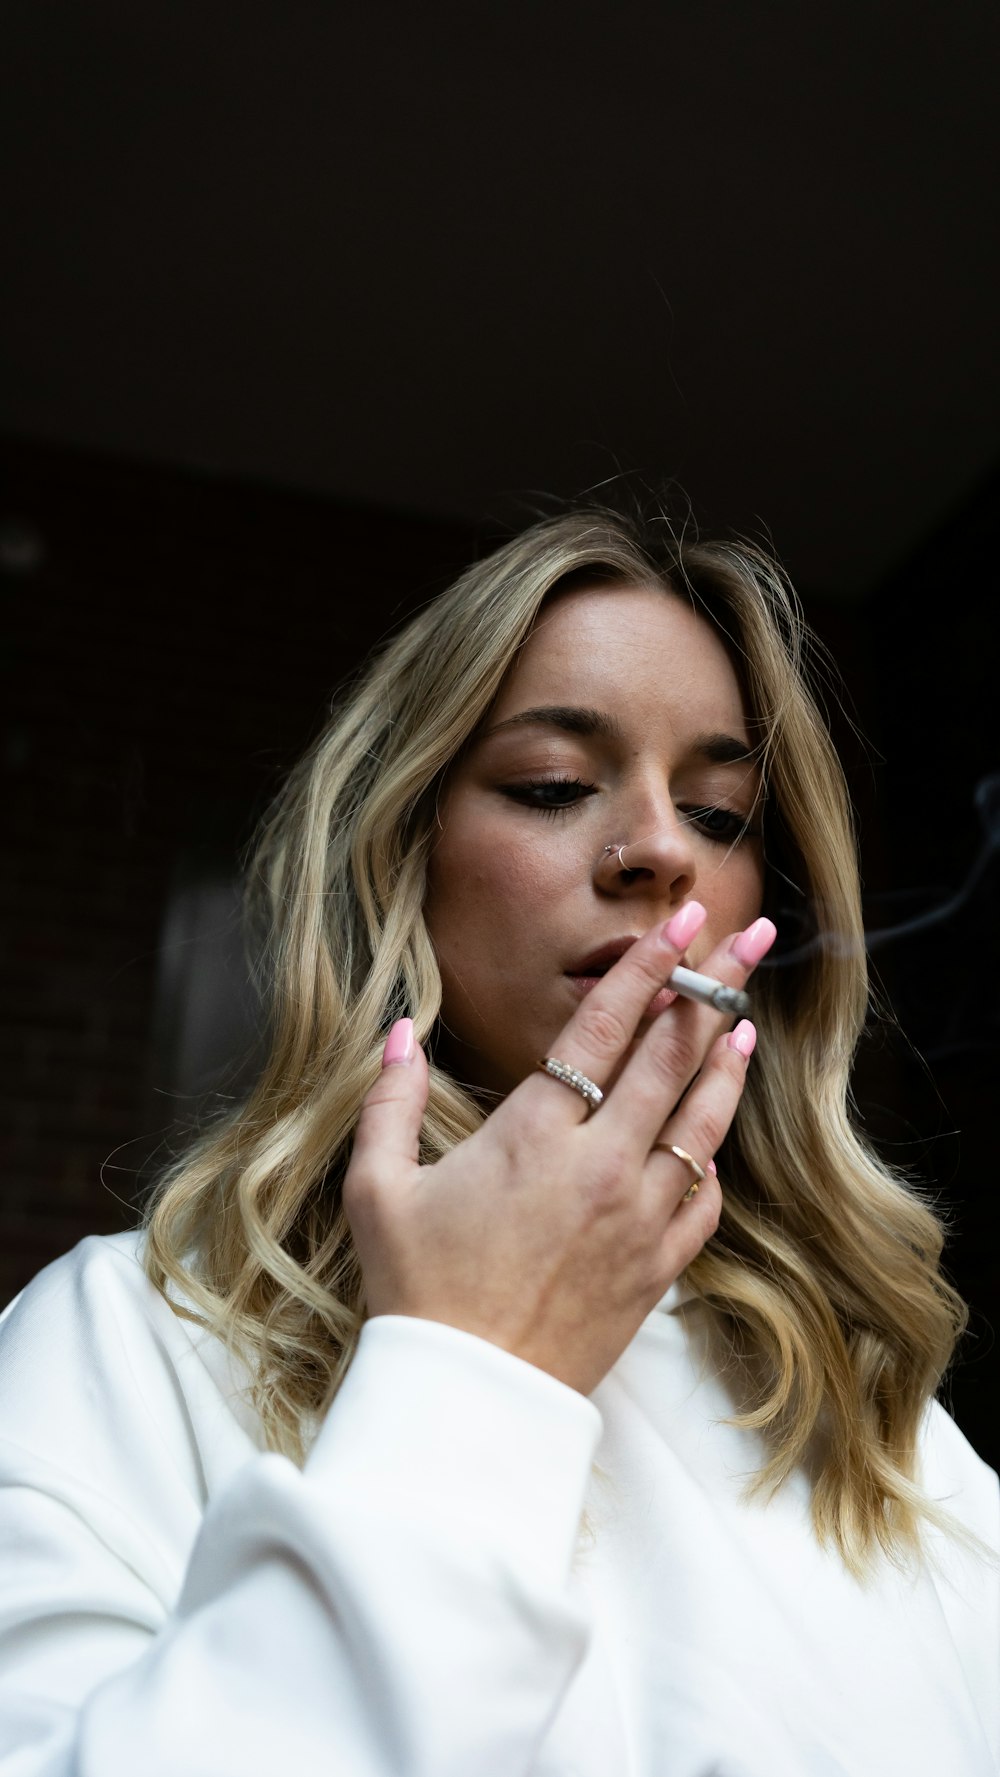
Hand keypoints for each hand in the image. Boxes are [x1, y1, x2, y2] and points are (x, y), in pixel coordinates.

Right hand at [344, 905, 774, 1394]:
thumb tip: (398, 1030)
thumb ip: (388, 1100)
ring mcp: (639, 1217)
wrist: (470, 1398)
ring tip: (747, 1019)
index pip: (604, 1027)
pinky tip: (711, 1134)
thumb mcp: (377, 1190)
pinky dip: (712, 1158)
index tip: (679, 921)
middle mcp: (601, 1166)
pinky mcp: (658, 1268)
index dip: (647, 966)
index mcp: (534, 1136)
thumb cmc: (416, 1291)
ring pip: (703, 1121)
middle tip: (751, 935)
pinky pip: (704, 1198)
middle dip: (717, 985)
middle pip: (673, 1056)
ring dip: (727, 1063)